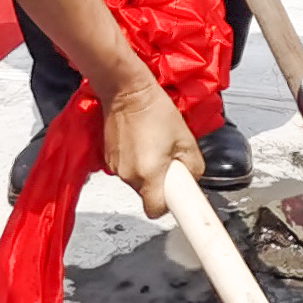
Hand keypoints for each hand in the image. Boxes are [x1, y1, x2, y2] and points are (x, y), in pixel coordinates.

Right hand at [99, 78, 199, 217]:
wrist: (126, 91)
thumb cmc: (156, 110)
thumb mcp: (186, 139)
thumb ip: (193, 166)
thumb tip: (190, 179)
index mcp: (150, 174)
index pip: (156, 211)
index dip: (168, 207)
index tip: (176, 200)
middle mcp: (129, 176)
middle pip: (148, 195)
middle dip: (160, 182)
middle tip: (169, 159)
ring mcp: (116, 168)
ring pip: (137, 181)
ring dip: (148, 170)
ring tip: (154, 145)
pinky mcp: (108, 159)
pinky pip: (127, 169)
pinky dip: (136, 161)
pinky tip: (142, 141)